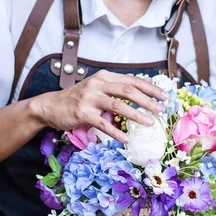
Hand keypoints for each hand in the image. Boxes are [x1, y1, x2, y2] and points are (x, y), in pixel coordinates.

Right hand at [30, 70, 168, 142]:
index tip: (165, 96)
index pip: (132, 80)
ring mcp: (89, 98)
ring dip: (136, 115)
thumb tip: (144, 90)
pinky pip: (103, 124)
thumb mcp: (97, 88)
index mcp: (104, 77)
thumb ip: (117, 88)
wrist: (50, 106)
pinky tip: (126, 138)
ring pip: (118, 105)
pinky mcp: (82, 113)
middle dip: (148, 100)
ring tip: (149, 123)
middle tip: (161, 109)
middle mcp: (97, 84)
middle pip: (128, 90)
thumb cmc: (78, 99)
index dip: (150, 88)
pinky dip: (116, 132)